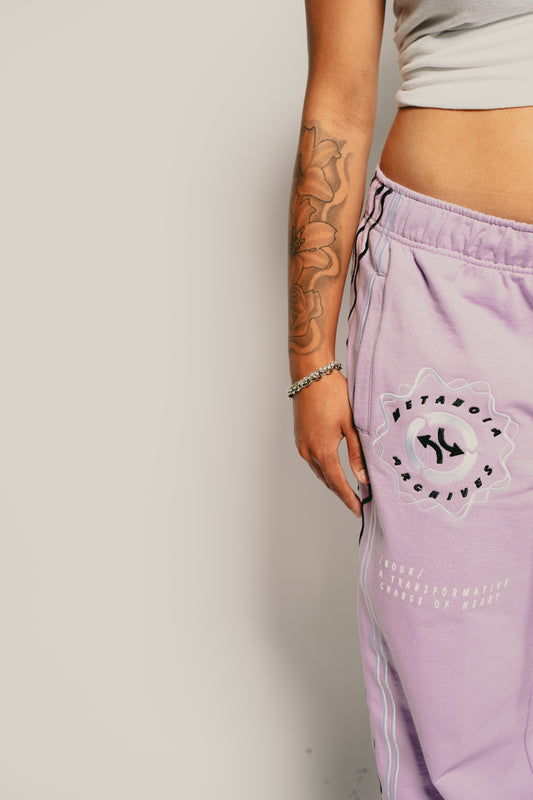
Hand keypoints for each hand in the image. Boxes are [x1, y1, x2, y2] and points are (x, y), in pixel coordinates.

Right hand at [292, 370, 368, 516]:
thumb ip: (357, 454)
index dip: (348, 499)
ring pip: (319, 470)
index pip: (338, 483)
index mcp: (322, 450)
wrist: (310, 374)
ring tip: (348, 488)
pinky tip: (334, 467)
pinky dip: (324, 468)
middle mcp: (308, 451)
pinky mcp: (299, 436)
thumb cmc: (333, 394)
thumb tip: (363, 478)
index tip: (358, 511)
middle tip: (357, 503)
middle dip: (341, 492)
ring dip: (332, 480)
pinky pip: (312, 459)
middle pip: (327, 480)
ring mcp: (301, 444)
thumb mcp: (351, 425)